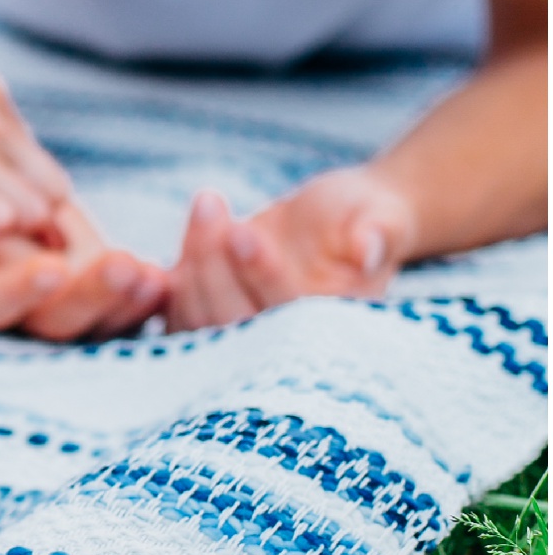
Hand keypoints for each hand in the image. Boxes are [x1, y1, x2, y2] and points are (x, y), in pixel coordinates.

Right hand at [0, 188, 165, 341]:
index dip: (22, 291)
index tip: (50, 266)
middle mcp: (22, 307)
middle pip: (59, 323)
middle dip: (92, 297)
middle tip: (125, 267)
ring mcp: (66, 306)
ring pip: (101, 322)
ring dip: (129, 301)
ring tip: (154, 274)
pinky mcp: (103, 291)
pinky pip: (129, 305)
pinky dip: (150, 291)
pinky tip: (176, 273)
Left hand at [164, 170, 418, 332]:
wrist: (338, 223)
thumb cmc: (367, 219)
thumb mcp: (382, 218)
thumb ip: (379, 233)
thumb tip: (369, 249)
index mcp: (329, 335)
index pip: (286, 317)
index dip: (263, 277)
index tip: (244, 231)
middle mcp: (280, 351)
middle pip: (232, 321)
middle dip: (215, 262)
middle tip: (211, 204)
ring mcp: (239, 342)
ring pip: (198, 318)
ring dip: (194, 259)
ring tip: (209, 203)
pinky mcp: (209, 326)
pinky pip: (176, 314)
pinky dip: (171, 277)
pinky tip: (194, 227)